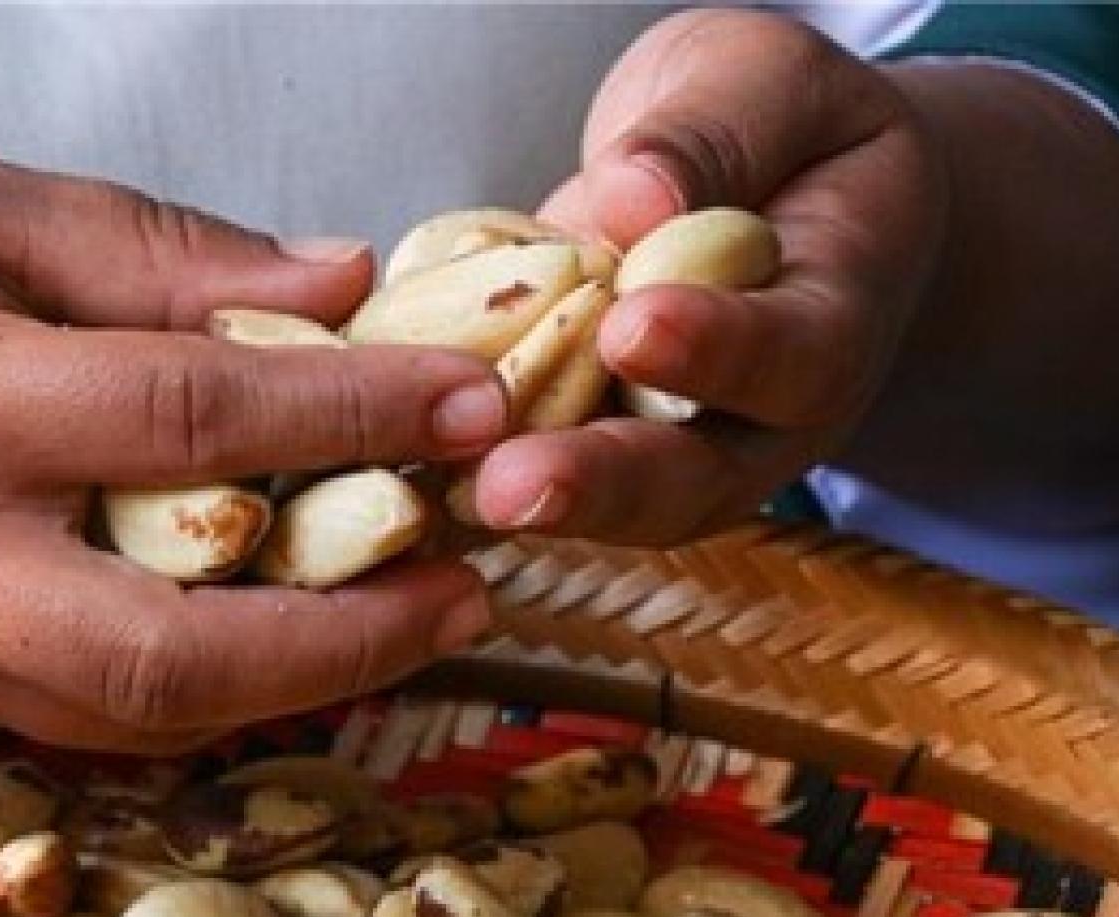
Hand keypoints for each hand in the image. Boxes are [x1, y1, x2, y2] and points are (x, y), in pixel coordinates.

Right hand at [0, 146, 504, 751]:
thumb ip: (155, 250)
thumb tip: (338, 282)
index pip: (196, 416)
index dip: (357, 410)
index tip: (475, 401)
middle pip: (173, 644)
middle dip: (351, 631)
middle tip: (469, 583)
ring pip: (140, 713)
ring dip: (302, 679)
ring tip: (414, 619)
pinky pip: (94, 724)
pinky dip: (215, 692)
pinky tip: (295, 643)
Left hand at [470, 10, 945, 543]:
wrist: (774, 185)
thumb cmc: (779, 127)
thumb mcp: (763, 85)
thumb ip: (713, 136)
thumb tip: (634, 199)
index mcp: (831, 318)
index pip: (790, 351)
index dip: (715, 349)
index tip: (632, 327)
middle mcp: (759, 414)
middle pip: (694, 476)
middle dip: (602, 482)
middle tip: (516, 484)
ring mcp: (677, 445)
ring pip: (615, 503)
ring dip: (531, 506)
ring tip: (452, 494)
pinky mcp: (600, 441)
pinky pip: (545, 467)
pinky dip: (480, 470)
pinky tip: (410, 463)